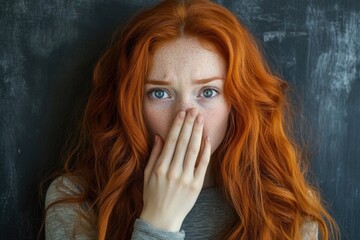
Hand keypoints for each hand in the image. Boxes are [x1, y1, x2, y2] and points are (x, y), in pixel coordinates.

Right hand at [139, 108, 210, 231]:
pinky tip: (207, 138)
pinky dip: (205, 150)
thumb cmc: (152, 195)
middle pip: (183, 142)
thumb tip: (159, 136)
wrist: (161, 218)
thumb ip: (154, 154)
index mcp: (160, 167)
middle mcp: (173, 171)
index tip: (182, 113)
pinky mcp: (196, 185)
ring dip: (197, 132)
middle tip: (194, 110)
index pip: (171, 140)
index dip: (177, 125)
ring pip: (193, 150)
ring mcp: (185, 178)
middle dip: (189, 124)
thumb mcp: (147, 174)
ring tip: (201, 119)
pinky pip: (202, 164)